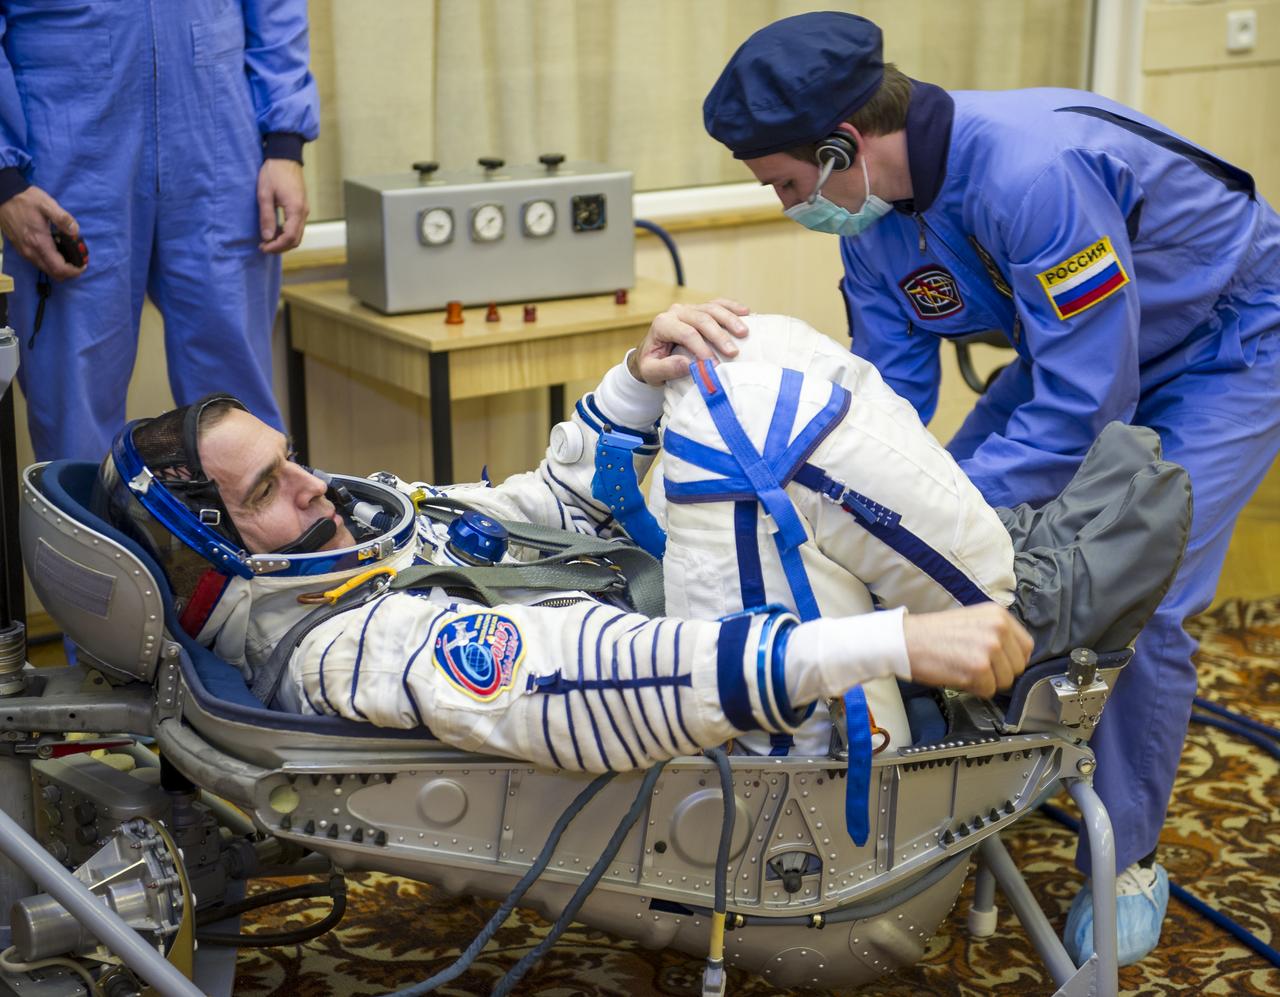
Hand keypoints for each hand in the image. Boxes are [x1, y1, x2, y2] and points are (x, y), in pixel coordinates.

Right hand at [0, 186, 83, 280]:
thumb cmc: (26, 200)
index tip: (83, 265)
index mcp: (39, 242)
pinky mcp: (20, 249)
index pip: (59, 268)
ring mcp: (24, 251)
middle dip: (69, 272)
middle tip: (79, 263)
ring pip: (46, 269)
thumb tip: (75, 231)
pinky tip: (57, 252)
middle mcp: (30, 251)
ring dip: (60, 269)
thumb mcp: (47, 204)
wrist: (3, 196)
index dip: (74, 271)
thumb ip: (63, 218)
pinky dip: (50, 263)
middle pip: (54, 273)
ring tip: (70, 257)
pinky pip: (38, 263)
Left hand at [256, 158, 308, 253]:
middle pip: (296, 240)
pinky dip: (287, 233)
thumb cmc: (273, 173)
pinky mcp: (302, 207)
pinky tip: (275, 230)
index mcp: (295, 210)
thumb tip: (267, 237)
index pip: (289, 237)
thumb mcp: (265, 194)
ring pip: (297, 235)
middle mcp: (303, 212)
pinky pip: (297, 227)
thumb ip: (267, 217)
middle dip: (280, 247)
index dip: (276, 246)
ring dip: (283, 241)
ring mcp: (304, 210)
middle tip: (264, 247)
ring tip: (267, 240)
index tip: (262, 247)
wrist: (285, 156)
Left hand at [628, 299, 749, 384]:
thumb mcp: (651, 371)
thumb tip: (688, 364)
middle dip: (719, 336)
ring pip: (712, 308)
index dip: (702, 348)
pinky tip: (746, 312)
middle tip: (733, 352)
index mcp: (663, 323)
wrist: (651, 354)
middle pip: (702, 319)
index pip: (686, 333)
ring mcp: (690, 308)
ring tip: (744, 333)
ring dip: (730, 320)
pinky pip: (718, 303)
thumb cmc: (651, 364)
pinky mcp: (700, 309)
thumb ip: (666, 369)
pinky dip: (732, 307)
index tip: (713, 365)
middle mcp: (676, 312)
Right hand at [903, 603, 1031, 698]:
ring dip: (986, 682)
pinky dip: (974, 689)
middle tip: (974, 666)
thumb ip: (995, 633)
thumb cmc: (932, 633)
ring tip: (964, 668)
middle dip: (999, 673)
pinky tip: (957, 675)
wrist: (905, 640)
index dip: (1011, 659)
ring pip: (1005, 681)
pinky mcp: (978, 669)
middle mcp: (997, 629)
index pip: (1026, 647)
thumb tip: (1012, 657)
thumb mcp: (972, 620)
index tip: (996, 662)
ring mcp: (989, 649)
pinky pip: (988, 691)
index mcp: (998, 615)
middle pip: (1018, 667)